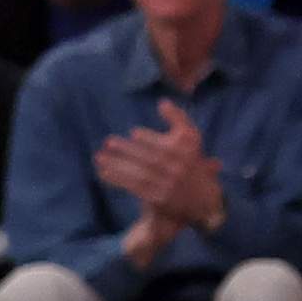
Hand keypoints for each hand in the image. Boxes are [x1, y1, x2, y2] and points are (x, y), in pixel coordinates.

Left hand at [94, 102, 223, 229]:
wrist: (201, 198)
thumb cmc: (189, 160)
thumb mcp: (192, 138)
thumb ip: (178, 118)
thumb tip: (162, 102)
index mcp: (189, 151)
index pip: (170, 145)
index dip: (151, 139)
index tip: (134, 133)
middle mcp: (180, 168)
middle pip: (152, 160)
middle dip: (129, 150)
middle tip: (109, 141)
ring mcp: (169, 185)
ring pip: (141, 174)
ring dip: (118, 165)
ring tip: (100, 156)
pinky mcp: (158, 198)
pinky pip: (135, 187)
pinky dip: (118, 179)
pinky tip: (103, 171)